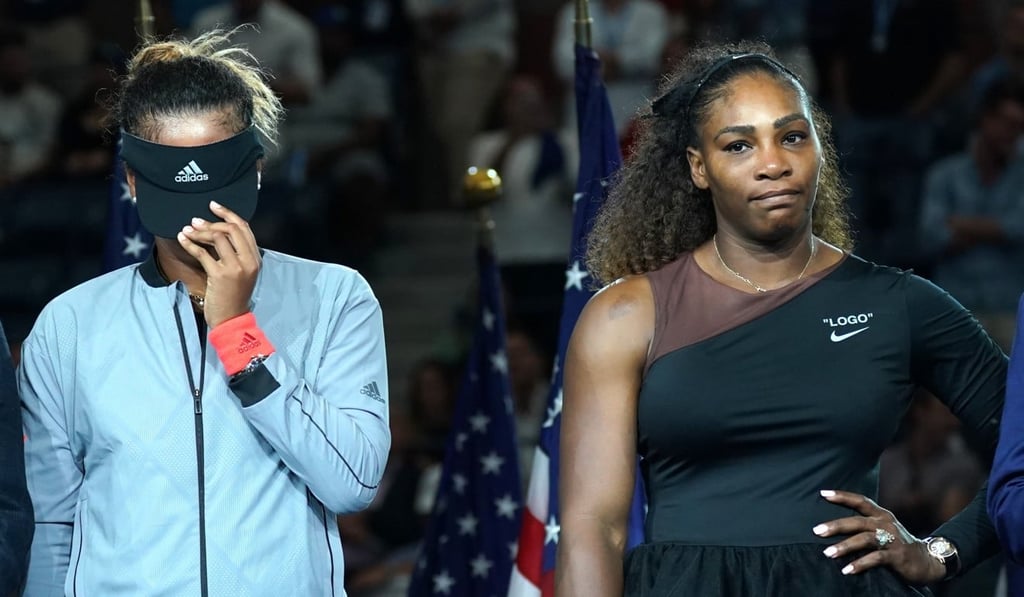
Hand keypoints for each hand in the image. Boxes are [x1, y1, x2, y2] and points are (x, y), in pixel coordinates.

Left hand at [177, 201, 260, 327]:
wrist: (231, 319)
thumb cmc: (233, 295)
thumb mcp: (241, 272)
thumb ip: (236, 254)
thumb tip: (217, 232)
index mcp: (255, 258)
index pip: (244, 227)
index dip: (228, 213)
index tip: (213, 205)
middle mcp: (248, 260)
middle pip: (232, 229)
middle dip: (212, 221)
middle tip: (195, 221)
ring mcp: (235, 268)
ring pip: (218, 238)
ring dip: (199, 231)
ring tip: (187, 229)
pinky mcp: (220, 275)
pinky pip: (203, 253)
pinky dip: (190, 244)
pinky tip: (182, 239)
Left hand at [814, 489, 944, 584]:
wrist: (928, 562)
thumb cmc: (898, 545)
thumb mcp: (884, 530)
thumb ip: (865, 525)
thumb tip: (834, 525)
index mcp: (881, 515)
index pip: (860, 501)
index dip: (842, 496)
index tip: (823, 493)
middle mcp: (886, 524)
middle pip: (857, 521)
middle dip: (836, 525)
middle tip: (817, 531)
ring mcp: (892, 540)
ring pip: (864, 539)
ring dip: (844, 546)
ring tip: (828, 553)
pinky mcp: (897, 556)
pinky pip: (875, 559)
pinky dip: (860, 564)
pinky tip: (846, 570)